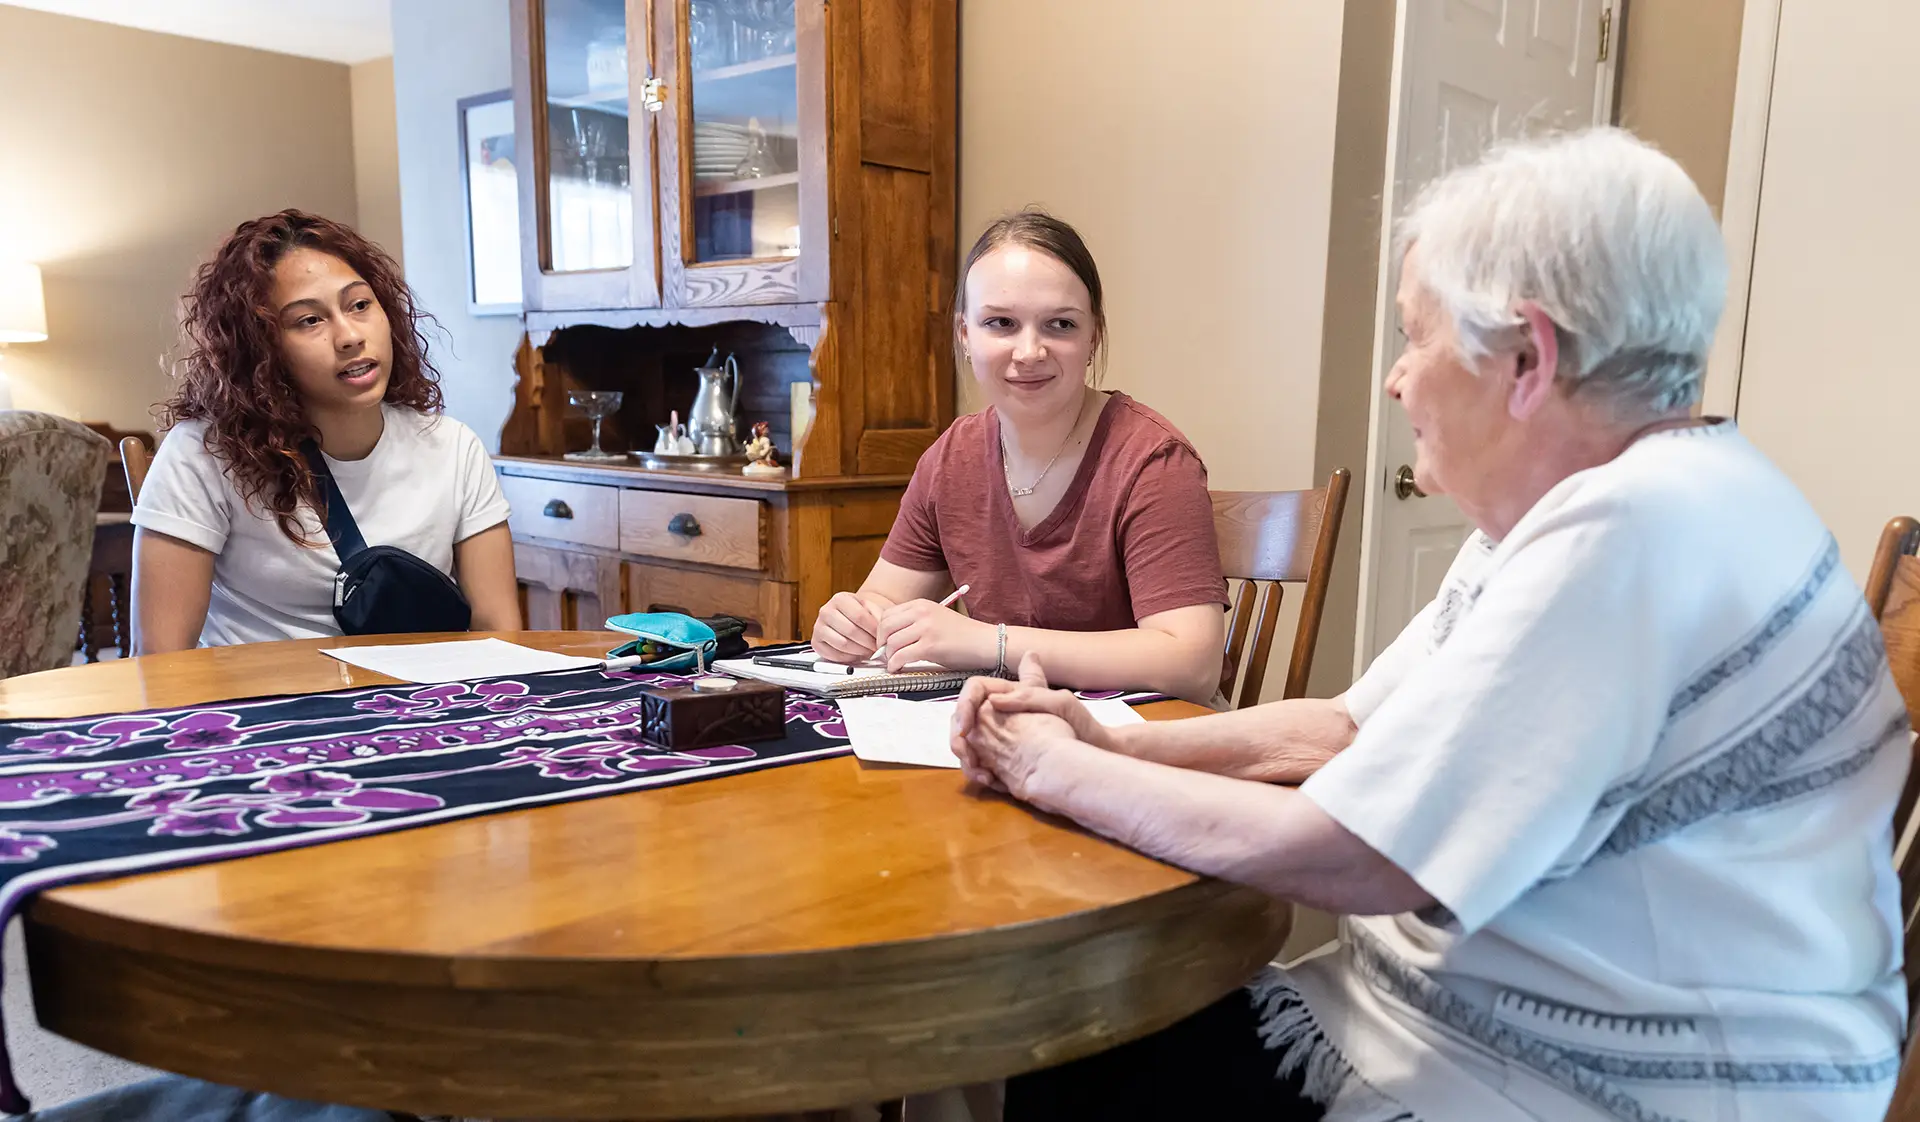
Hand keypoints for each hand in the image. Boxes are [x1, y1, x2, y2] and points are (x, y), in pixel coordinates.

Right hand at [812, 591, 891, 661]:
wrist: (850, 618)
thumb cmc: (862, 613)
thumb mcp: (872, 608)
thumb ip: (878, 617)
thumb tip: (881, 634)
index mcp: (839, 599)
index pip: (859, 616)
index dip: (873, 629)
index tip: (882, 637)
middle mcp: (826, 611)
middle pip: (850, 630)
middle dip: (867, 642)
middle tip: (877, 647)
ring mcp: (819, 627)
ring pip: (842, 644)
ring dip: (859, 650)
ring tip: (869, 651)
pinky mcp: (816, 642)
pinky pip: (834, 655)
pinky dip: (848, 657)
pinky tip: (856, 654)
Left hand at [875, 598, 992, 670]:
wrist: (986, 642)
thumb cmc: (963, 636)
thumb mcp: (936, 619)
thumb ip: (915, 623)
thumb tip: (891, 638)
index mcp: (921, 604)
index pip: (887, 615)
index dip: (881, 632)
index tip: (884, 643)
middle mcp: (921, 613)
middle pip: (885, 627)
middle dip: (881, 644)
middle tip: (885, 656)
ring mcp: (926, 628)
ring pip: (891, 643)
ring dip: (888, 657)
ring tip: (894, 664)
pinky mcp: (930, 646)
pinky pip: (901, 656)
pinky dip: (895, 665)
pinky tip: (898, 669)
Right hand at [958, 693, 1080, 798]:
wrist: (1095, 755)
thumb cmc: (1083, 726)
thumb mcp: (1061, 704)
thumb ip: (1030, 694)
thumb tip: (993, 699)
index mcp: (1014, 693)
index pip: (975, 689)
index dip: (965, 704)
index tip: (968, 727)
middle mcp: (1003, 712)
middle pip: (965, 717)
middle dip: (959, 735)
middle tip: (965, 753)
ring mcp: (1001, 736)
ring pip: (968, 741)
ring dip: (965, 755)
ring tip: (977, 770)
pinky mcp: (1003, 758)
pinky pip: (979, 762)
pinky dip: (977, 770)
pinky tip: (987, 779)